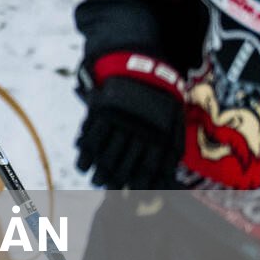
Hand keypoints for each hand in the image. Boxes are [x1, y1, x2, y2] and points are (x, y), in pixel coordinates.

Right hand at [75, 54, 183, 189]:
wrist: (140, 62)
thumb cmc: (162, 93)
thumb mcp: (176, 116)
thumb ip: (173, 145)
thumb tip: (169, 173)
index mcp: (160, 131)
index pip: (150, 165)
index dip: (142, 183)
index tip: (136, 196)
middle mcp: (139, 128)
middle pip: (126, 162)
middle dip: (118, 180)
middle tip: (112, 193)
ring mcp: (119, 120)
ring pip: (108, 152)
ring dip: (101, 170)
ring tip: (96, 182)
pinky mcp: (103, 110)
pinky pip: (92, 136)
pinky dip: (86, 152)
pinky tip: (83, 165)